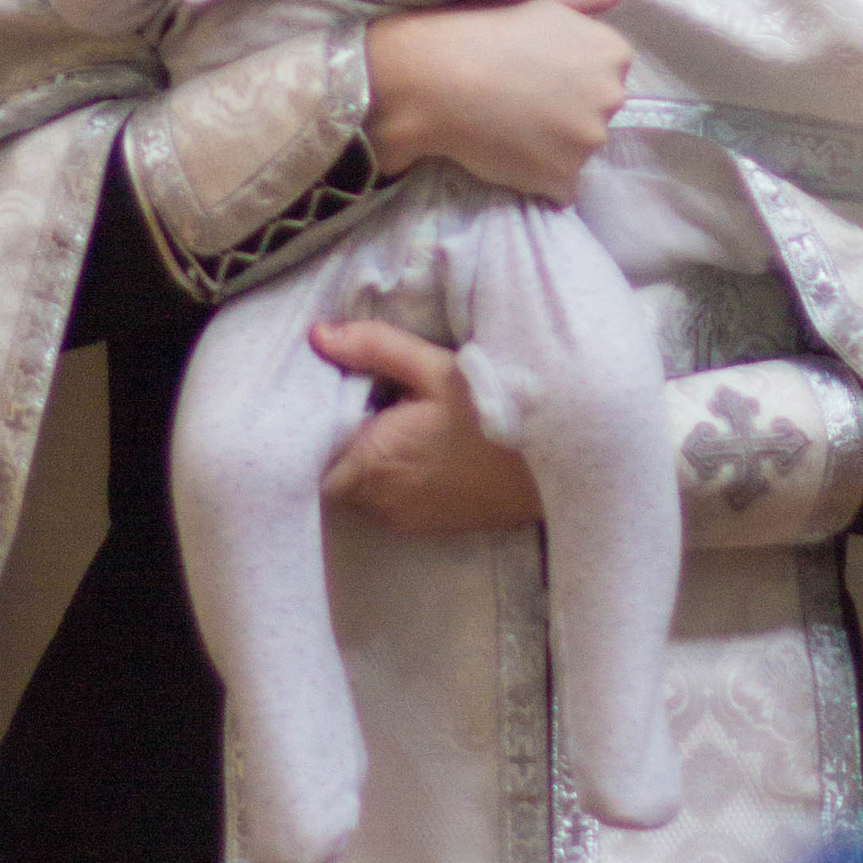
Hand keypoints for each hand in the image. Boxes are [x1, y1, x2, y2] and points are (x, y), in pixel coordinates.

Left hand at [317, 318, 541, 534]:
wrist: (554, 466)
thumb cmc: (494, 413)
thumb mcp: (436, 369)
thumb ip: (372, 348)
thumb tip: (317, 334)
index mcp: (369, 460)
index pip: (308, 453)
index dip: (313, 426)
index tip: (332, 397)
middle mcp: (377, 500)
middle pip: (330, 470)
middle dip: (340, 440)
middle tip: (366, 404)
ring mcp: (402, 519)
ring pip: (357, 489)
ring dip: (364, 461)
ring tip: (393, 424)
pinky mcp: (424, 527)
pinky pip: (386, 503)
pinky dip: (390, 479)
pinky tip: (417, 452)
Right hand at [364, 0, 632, 202]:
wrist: (434, 77)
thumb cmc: (483, 29)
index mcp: (613, 53)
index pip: (606, 75)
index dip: (568, 76)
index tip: (534, 71)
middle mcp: (612, 97)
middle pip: (596, 114)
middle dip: (566, 111)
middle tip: (518, 99)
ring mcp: (588, 141)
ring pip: (578, 150)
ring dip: (552, 147)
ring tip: (509, 126)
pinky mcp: (563, 177)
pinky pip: (560, 186)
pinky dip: (539, 179)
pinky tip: (509, 154)